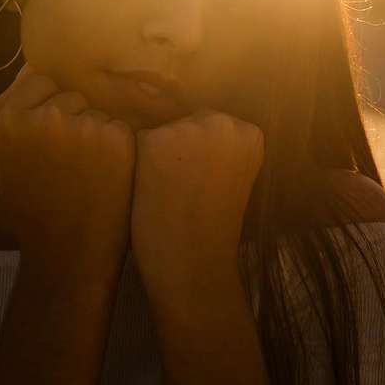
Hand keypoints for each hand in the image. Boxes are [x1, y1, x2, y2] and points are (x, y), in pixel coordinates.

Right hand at [0, 62, 135, 273]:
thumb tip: (33, 70)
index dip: (49, 103)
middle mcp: (45, 115)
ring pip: (97, 110)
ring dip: (98, 131)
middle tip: (72, 159)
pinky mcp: (116, 137)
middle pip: (71, 93)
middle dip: (74, 116)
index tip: (53, 132)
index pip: (38, 78)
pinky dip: (118, 146)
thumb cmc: (34, 206)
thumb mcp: (3, 158)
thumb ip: (13, 115)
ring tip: (89, 169)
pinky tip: (107, 175)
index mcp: (10, 118)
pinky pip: (119, 127)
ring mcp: (83, 125)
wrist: (68, 249)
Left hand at [130, 110, 264, 291]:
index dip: (201, 159)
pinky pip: (135, 146)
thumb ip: (219, 148)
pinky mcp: (153, 140)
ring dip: (156, 160)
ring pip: (160, 134)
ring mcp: (187, 127)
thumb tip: (190, 130)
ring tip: (168, 195)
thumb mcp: (233, 177)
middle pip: (184, 123)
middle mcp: (222, 121)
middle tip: (186, 193)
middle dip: (179, 152)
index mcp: (249, 132)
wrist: (194, 263)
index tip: (207, 187)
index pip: (211, 127)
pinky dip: (137, 169)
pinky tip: (150, 194)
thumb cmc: (213, 228)